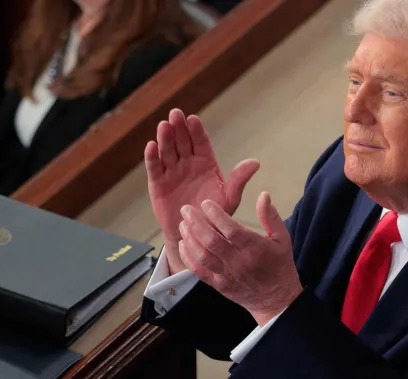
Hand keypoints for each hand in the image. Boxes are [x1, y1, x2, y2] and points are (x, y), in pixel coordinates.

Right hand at [145, 108, 259, 272]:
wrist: (194, 234)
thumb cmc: (213, 215)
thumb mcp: (229, 198)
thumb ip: (238, 180)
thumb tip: (255, 162)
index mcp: (205, 163)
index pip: (200, 142)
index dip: (196, 131)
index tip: (193, 120)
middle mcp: (187, 163)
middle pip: (182, 142)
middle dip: (179, 128)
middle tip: (175, 114)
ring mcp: (172, 172)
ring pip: (167, 151)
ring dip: (165, 138)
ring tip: (163, 126)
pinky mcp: (158, 183)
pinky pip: (155, 168)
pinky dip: (152, 157)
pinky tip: (151, 146)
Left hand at [178, 191, 302, 325]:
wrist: (276, 300)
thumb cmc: (279, 265)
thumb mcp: (282, 239)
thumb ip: (270, 217)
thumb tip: (263, 195)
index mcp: (255, 248)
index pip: (231, 230)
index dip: (216, 215)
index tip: (206, 203)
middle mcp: (239, 262)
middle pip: (212, 241)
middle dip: (196, 223)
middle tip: (186, 210)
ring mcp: (226, 275)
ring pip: (202, 256)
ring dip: (189, 238)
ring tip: (183, 224)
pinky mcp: (218, 285)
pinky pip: (199, 271)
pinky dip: (187, 257)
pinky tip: (182, 244)